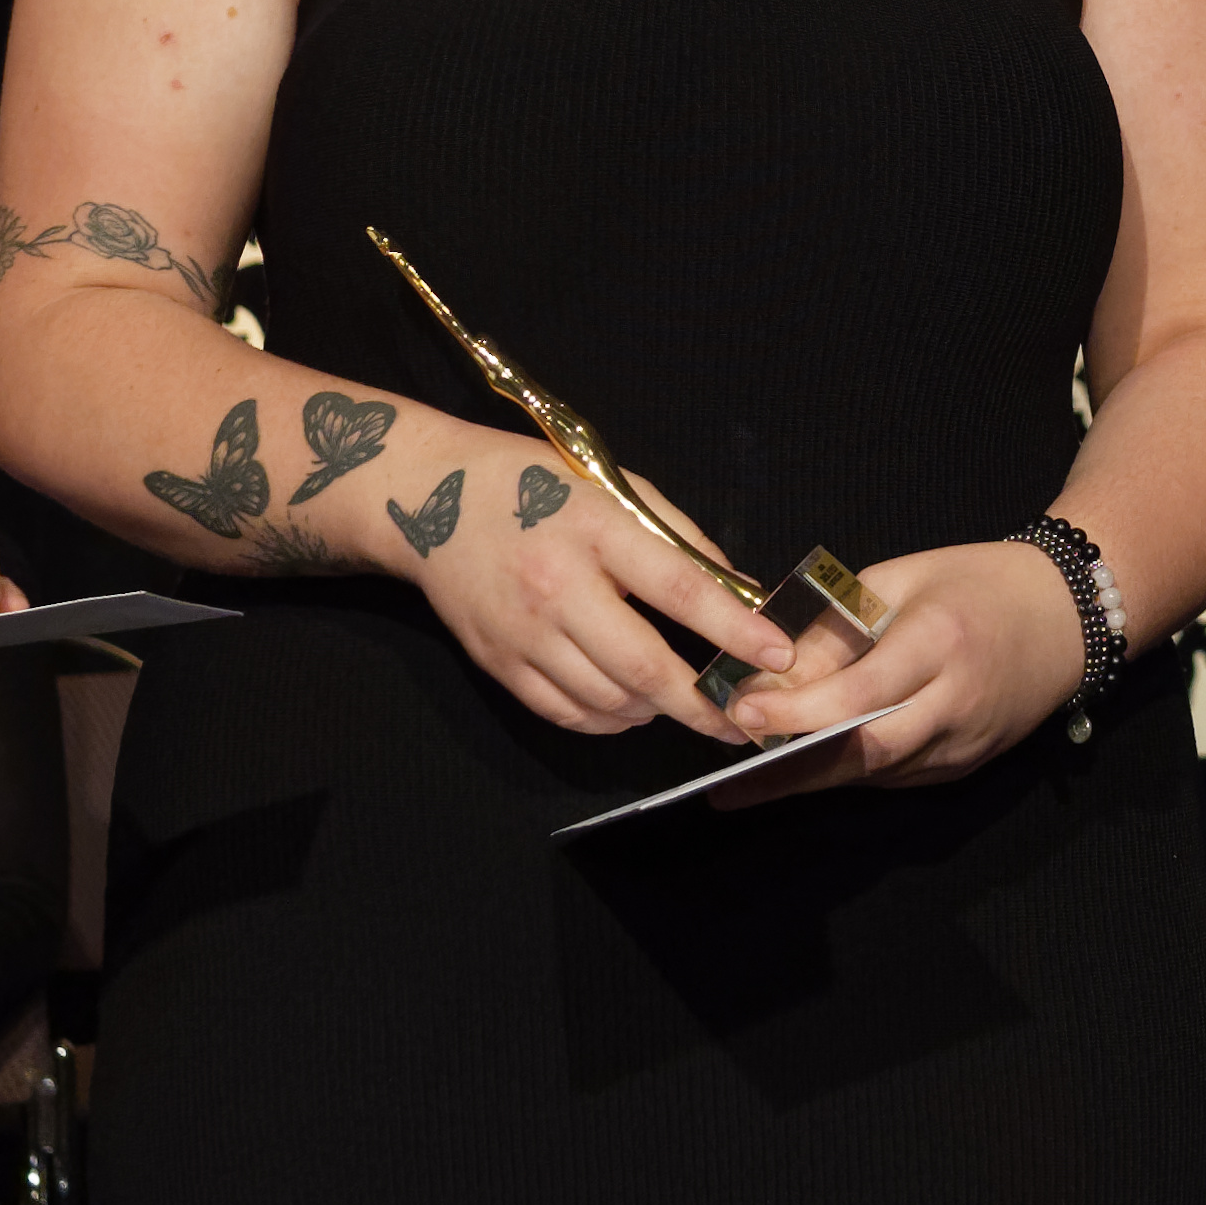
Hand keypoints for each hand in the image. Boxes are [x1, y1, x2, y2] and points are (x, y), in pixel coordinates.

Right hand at [401, 452, 784, 744]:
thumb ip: (679, 538)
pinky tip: (629, 706)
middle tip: (740, 720)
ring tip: (681, 702)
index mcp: (594, 530)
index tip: (777, 654)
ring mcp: (522, 632)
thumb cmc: (534, 484)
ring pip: (607, 701)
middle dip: (701, 704)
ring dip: (656, 711)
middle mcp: (556, 587)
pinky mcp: (497, 663)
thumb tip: (739, 593)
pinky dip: (608, 720)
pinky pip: (565, 713)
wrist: (428, 500)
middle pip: (643, 667)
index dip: (734, 629)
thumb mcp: (613, 487)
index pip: (679, 589)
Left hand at [719, 540, 1079, 795]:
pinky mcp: (966, 766)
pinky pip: (896, 775)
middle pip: (868, 753)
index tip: (741, 711)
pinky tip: (808, 767)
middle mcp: (956, 703)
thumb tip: (772, 669)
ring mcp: (965, 744)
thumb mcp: (903, 579)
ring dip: (813, 777)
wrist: (1068, 616)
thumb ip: (839, 625)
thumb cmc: (978, 583)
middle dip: (793, 769)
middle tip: (731, 780)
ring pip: (877, 773)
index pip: (862, 692)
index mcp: (941, 641)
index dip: (798, 710)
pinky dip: (850, 771)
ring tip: (750, 779)